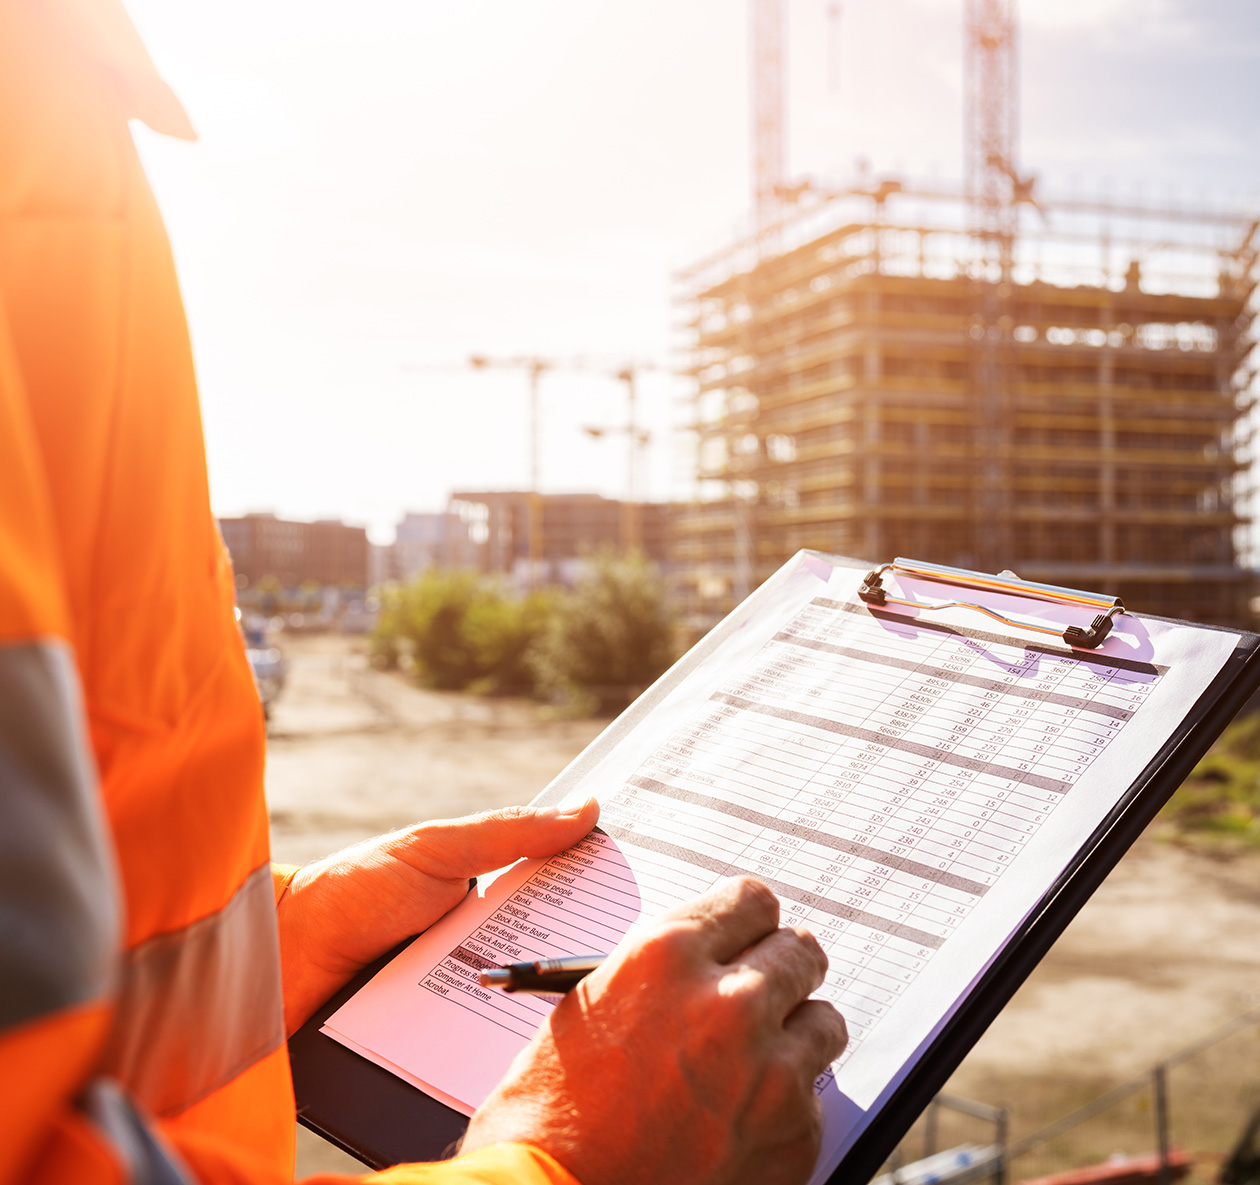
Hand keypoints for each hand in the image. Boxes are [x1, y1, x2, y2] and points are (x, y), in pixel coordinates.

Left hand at [275, 798, 599, 1033]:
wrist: (271, 958)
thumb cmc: (352, 890)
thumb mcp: (437, 849)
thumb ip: (509, 831)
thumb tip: (587, 808)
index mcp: (488, 909)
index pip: (562, 917)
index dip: (605, 919)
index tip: (654, 919)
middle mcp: (479, 963)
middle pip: (549, 977)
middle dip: (585, 980)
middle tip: (631, 978)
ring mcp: (455, 1013)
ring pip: (518, 1028)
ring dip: (545, 1029)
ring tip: (591, 1030)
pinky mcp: (428, 1058)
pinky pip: (473, 1065)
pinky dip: (497, 1063)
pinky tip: (526, 1065)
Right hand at [462, 877, 847, 1184]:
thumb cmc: (553, 1110)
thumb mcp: (592, 1002)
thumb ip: (663, 968)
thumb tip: (711, 956)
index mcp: (669, 954)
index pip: (752, 900)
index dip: (748, 923)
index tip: (749, 937)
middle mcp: (728, 1002)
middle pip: (799, 951)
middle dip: (781, 968)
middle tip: (763, 992)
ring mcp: (768, 1070)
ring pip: (823, 1020)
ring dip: (794, 1033)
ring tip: (752, 1060)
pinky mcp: (793, 1132)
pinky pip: (814, 1094)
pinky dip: (785, 1103)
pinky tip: (737, 1117)